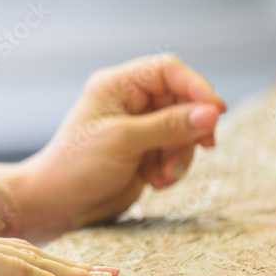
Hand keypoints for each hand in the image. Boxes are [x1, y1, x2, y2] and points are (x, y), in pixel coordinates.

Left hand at [10, 54, 226, 238]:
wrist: (58, 204)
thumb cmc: (77, 166)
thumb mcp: (123, 141)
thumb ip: (169, 126)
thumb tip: (212, 112)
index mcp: (117, 86)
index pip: (168, 70)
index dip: (196, 86)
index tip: (217, 110)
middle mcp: (131, 102)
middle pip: (184, 100)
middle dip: (192, 128)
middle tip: (204, 146)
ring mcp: (141, 128)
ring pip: (186, 130)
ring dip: (182, 154)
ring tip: (163, 175)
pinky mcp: (147, 152)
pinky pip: (178, 152)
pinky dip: (175, 167)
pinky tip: (156, 182)